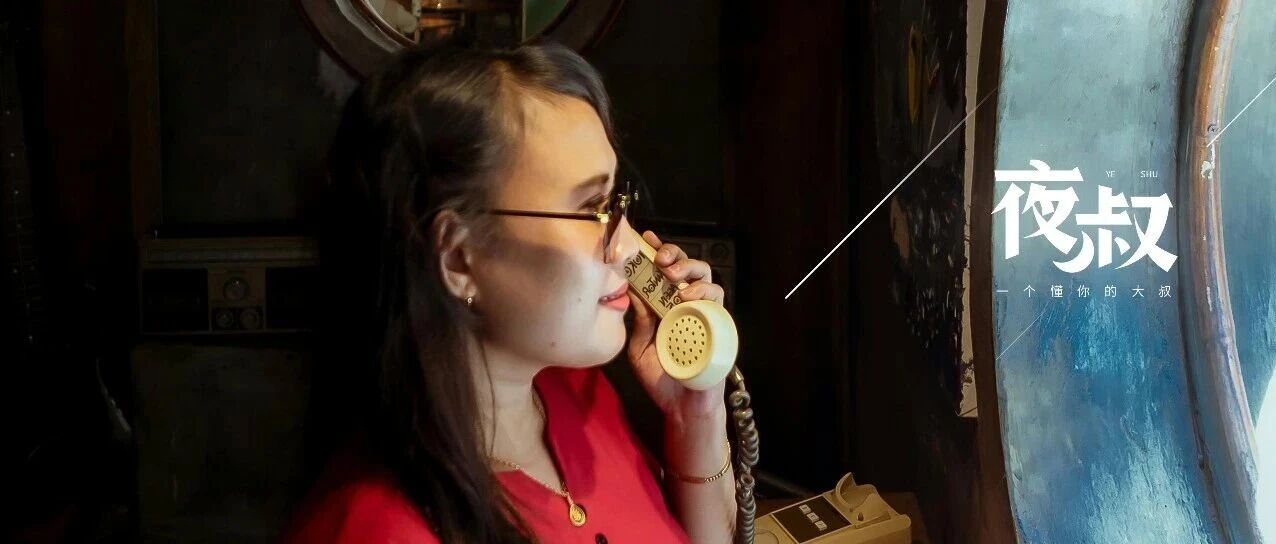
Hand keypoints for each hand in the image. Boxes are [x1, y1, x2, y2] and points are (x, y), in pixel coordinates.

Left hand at [627, 231, 727, 420]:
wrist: (682, 407)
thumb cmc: (662, 377)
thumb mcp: (640, 346)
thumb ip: (639, 320)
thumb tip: (630, 288)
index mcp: (664, 305)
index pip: (662, 271)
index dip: (656, 251)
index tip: (646, 238)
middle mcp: (685, 304)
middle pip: (686, 266)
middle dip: (674, 254)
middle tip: (660, 259)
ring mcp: (703, 313)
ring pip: (705, 277)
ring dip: (689, 269)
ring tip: (674, 274)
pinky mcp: (718, 324)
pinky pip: (717, 299)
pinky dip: (704, 291)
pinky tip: (689, 295)